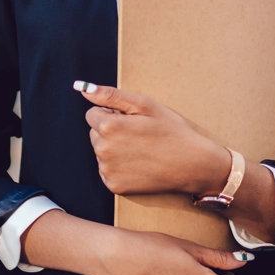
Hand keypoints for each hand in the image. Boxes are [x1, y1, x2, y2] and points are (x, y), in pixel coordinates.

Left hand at [74, 80, 228, 195]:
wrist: (192, 165)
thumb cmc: (171, 131)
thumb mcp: (144, 105)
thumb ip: (110, 95)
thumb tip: (83, 88)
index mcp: (108, 127)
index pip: (92, 114)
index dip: (112, 114)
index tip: (131, 120)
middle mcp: (103, 150)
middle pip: (95, 134)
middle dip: (110, 131)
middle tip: (138, 135)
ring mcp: (108, 170)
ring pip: (101, 152)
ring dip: (114, 149)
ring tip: (141, 149)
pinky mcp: (114, 186)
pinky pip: (107, 170)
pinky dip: (118, 167)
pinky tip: (138, 164)